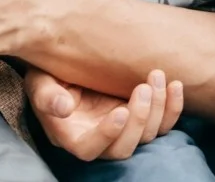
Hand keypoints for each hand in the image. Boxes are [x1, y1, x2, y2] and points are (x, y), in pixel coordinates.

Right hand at [28, 67, 184, 161]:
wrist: (69, 65)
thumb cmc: (49, 75)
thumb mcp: (39, 81)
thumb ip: (46, 95)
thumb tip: (62, 108)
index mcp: (72, 136)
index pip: (89, 149)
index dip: (107, 135)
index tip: (120, 111)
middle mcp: (99, 139)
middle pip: (124, 147)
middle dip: (139, 119)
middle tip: (143, 86)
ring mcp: (123, 130)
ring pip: (147, 136)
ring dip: (157, 109)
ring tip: (157, 76)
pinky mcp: (140, 117)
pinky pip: (163, 123)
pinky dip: (172, 107)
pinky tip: (175, 85)